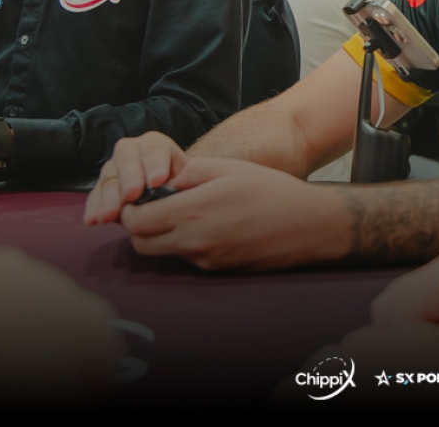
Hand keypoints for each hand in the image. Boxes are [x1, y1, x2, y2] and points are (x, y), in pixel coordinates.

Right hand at [83, 131, 185, 225]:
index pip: (154, 148)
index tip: (157, 182)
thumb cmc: (187, 185)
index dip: (155, 163)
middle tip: (131, 196)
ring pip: (109, 178)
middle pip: (127, 160)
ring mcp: (114, 169)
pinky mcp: (103, 188)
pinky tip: (92, 221)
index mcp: (155, 145)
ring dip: (108, 198)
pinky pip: (96, 196)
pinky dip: (94, 208)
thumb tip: (182, 184)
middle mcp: (131, 151)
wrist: (171, 197)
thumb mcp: (194, 177)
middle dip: (129, 179)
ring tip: (108, 216)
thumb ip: (192, 176)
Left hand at [115, 157, 348, 270]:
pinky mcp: (218, 270)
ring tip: (184, 214)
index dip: (129, 210)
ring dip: (162, 236)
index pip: (135, 222)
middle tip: (152, 207)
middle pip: (141, 244)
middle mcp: (194, 241)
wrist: (309, 225)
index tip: (138, 197)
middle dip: (138, 227)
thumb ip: (190, 171)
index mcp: (192, 211)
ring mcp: (206, 259)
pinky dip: (187, 244)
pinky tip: (209, 226)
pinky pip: (189, 258)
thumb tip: (165, 180)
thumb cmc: (272, 191)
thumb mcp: (229, 168)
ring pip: (164, 253)